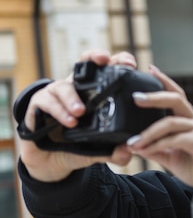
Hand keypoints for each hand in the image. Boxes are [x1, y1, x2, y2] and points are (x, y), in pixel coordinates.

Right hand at [19, 49, 137, 181]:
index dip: (117, 62)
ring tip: (80, 112)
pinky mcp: (38, 106)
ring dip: (72, 98)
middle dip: (94, 56)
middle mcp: (75, 89)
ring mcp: (56, 95)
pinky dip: (58, 111)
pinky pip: (47, 102)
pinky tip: (69, 121)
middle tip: (104, 61)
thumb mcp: (98, 150)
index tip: (129, 64)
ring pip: (63, 86)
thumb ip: (114, 151)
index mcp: (93, 94)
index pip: (106, 71)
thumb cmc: (77, 146)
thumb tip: (128, 152)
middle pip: (84, 62)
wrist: (51, 161)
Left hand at [126, 65, 192, 192]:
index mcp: (187, 118)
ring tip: (133, 142)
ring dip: (148, 132)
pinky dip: (157, 144)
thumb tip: (132, 145)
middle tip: (135, 97)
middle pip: (176, 98)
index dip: (164, 81)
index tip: (149, 69)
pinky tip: (145, 150)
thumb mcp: (168, 156)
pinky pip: (175, 139)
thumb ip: (153, 148)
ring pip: (170, 122)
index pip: (176, 94)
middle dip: (155, 96)